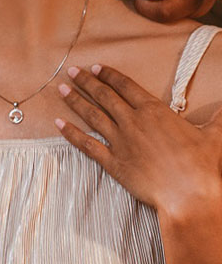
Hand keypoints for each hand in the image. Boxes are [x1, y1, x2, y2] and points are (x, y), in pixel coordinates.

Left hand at [56, 64, 221, 214]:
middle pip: (104, 96)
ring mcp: (120, 141)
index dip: (110, 75)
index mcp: (153, 111)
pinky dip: (70, 133)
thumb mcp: (215, 135)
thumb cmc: (203, 166)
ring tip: (61, 89)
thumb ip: (220, 116)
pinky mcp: (113, 162)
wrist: (189, 196)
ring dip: (75, 101)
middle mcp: (132, 121)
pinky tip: (57, 124)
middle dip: (86, 81)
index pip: (126, 86)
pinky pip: (86, 145)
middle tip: (71, 71)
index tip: (97, 67)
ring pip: (92, 115)